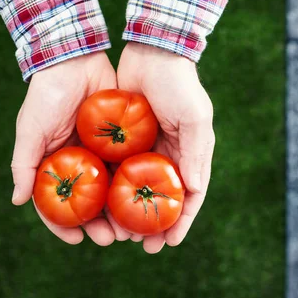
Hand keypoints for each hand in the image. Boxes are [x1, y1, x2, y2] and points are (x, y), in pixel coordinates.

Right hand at [11, 52, 130, 245]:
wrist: (76, 59)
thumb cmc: (47, 94)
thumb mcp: (31, 129)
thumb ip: (25, 163)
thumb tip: (18, 201)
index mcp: (56, 165)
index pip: (58, 204)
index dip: (65, 225)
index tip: (78, 241)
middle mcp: (81, 163)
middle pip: (91, 203)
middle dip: (100, 224)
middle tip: (113, 239)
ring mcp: (103, 153)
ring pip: (114, 189)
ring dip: (122, 211)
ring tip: (133, 227)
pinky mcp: (123, 139)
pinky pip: (132, 165)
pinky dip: (138, 183)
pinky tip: (148, 197)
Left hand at [117, 42, 214, 252]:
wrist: (152, 52)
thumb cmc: (179, 84)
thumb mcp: (194, 117)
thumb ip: (196, 152)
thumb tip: (193, 190)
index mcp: (192, 154)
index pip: (191, 196)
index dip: (182, 221)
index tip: (169, 243)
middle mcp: (171, 156)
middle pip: (163, 199)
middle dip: (155, 225)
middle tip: (142, 245)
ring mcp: (148, 149)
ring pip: (139, 190)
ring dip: (131, 212)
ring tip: (118, 232)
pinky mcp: (126, 140)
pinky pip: (120, 170)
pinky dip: (114, 189)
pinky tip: (101, 204)